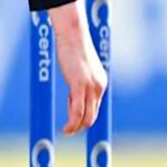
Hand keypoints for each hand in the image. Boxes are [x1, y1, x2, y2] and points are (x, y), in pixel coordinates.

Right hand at [48, 0, 107, 134]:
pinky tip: (66, 128)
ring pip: (86, 117)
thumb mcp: (80, 69)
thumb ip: (81, 82)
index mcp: (100, 83)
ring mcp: (91, 87)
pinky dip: (72, 123)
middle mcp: (99, 86)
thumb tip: (74, 93)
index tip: (72, 120)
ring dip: (75, 127)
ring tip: (66, 130)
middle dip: (80, 124)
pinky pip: (77, 112)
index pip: (94, 108)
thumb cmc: (73, 49)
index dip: (83, 116)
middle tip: (68, 129)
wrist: (73, 35)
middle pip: (92, 116)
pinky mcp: (80, 85)